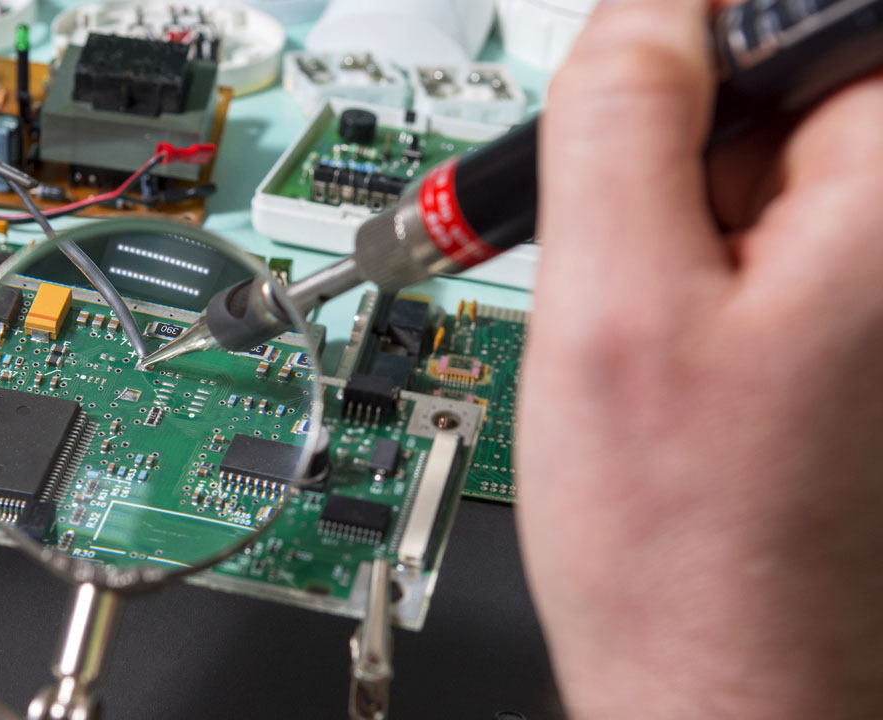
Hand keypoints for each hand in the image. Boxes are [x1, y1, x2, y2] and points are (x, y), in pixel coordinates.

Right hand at [518, 0, 882, 717]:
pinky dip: (708, 274)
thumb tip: (643, 7)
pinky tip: (683, 362)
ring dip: (685, 223)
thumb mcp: (609, 303)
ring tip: (656, 342)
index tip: (628, 96)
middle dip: (683, 149)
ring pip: (770, 170)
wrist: (733, 699)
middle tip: (633, 267)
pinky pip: (777, 243)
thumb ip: (619, 115)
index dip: (694, 41)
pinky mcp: (861, 335)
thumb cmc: (692, 552)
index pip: (800, 13)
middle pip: (789, 85)